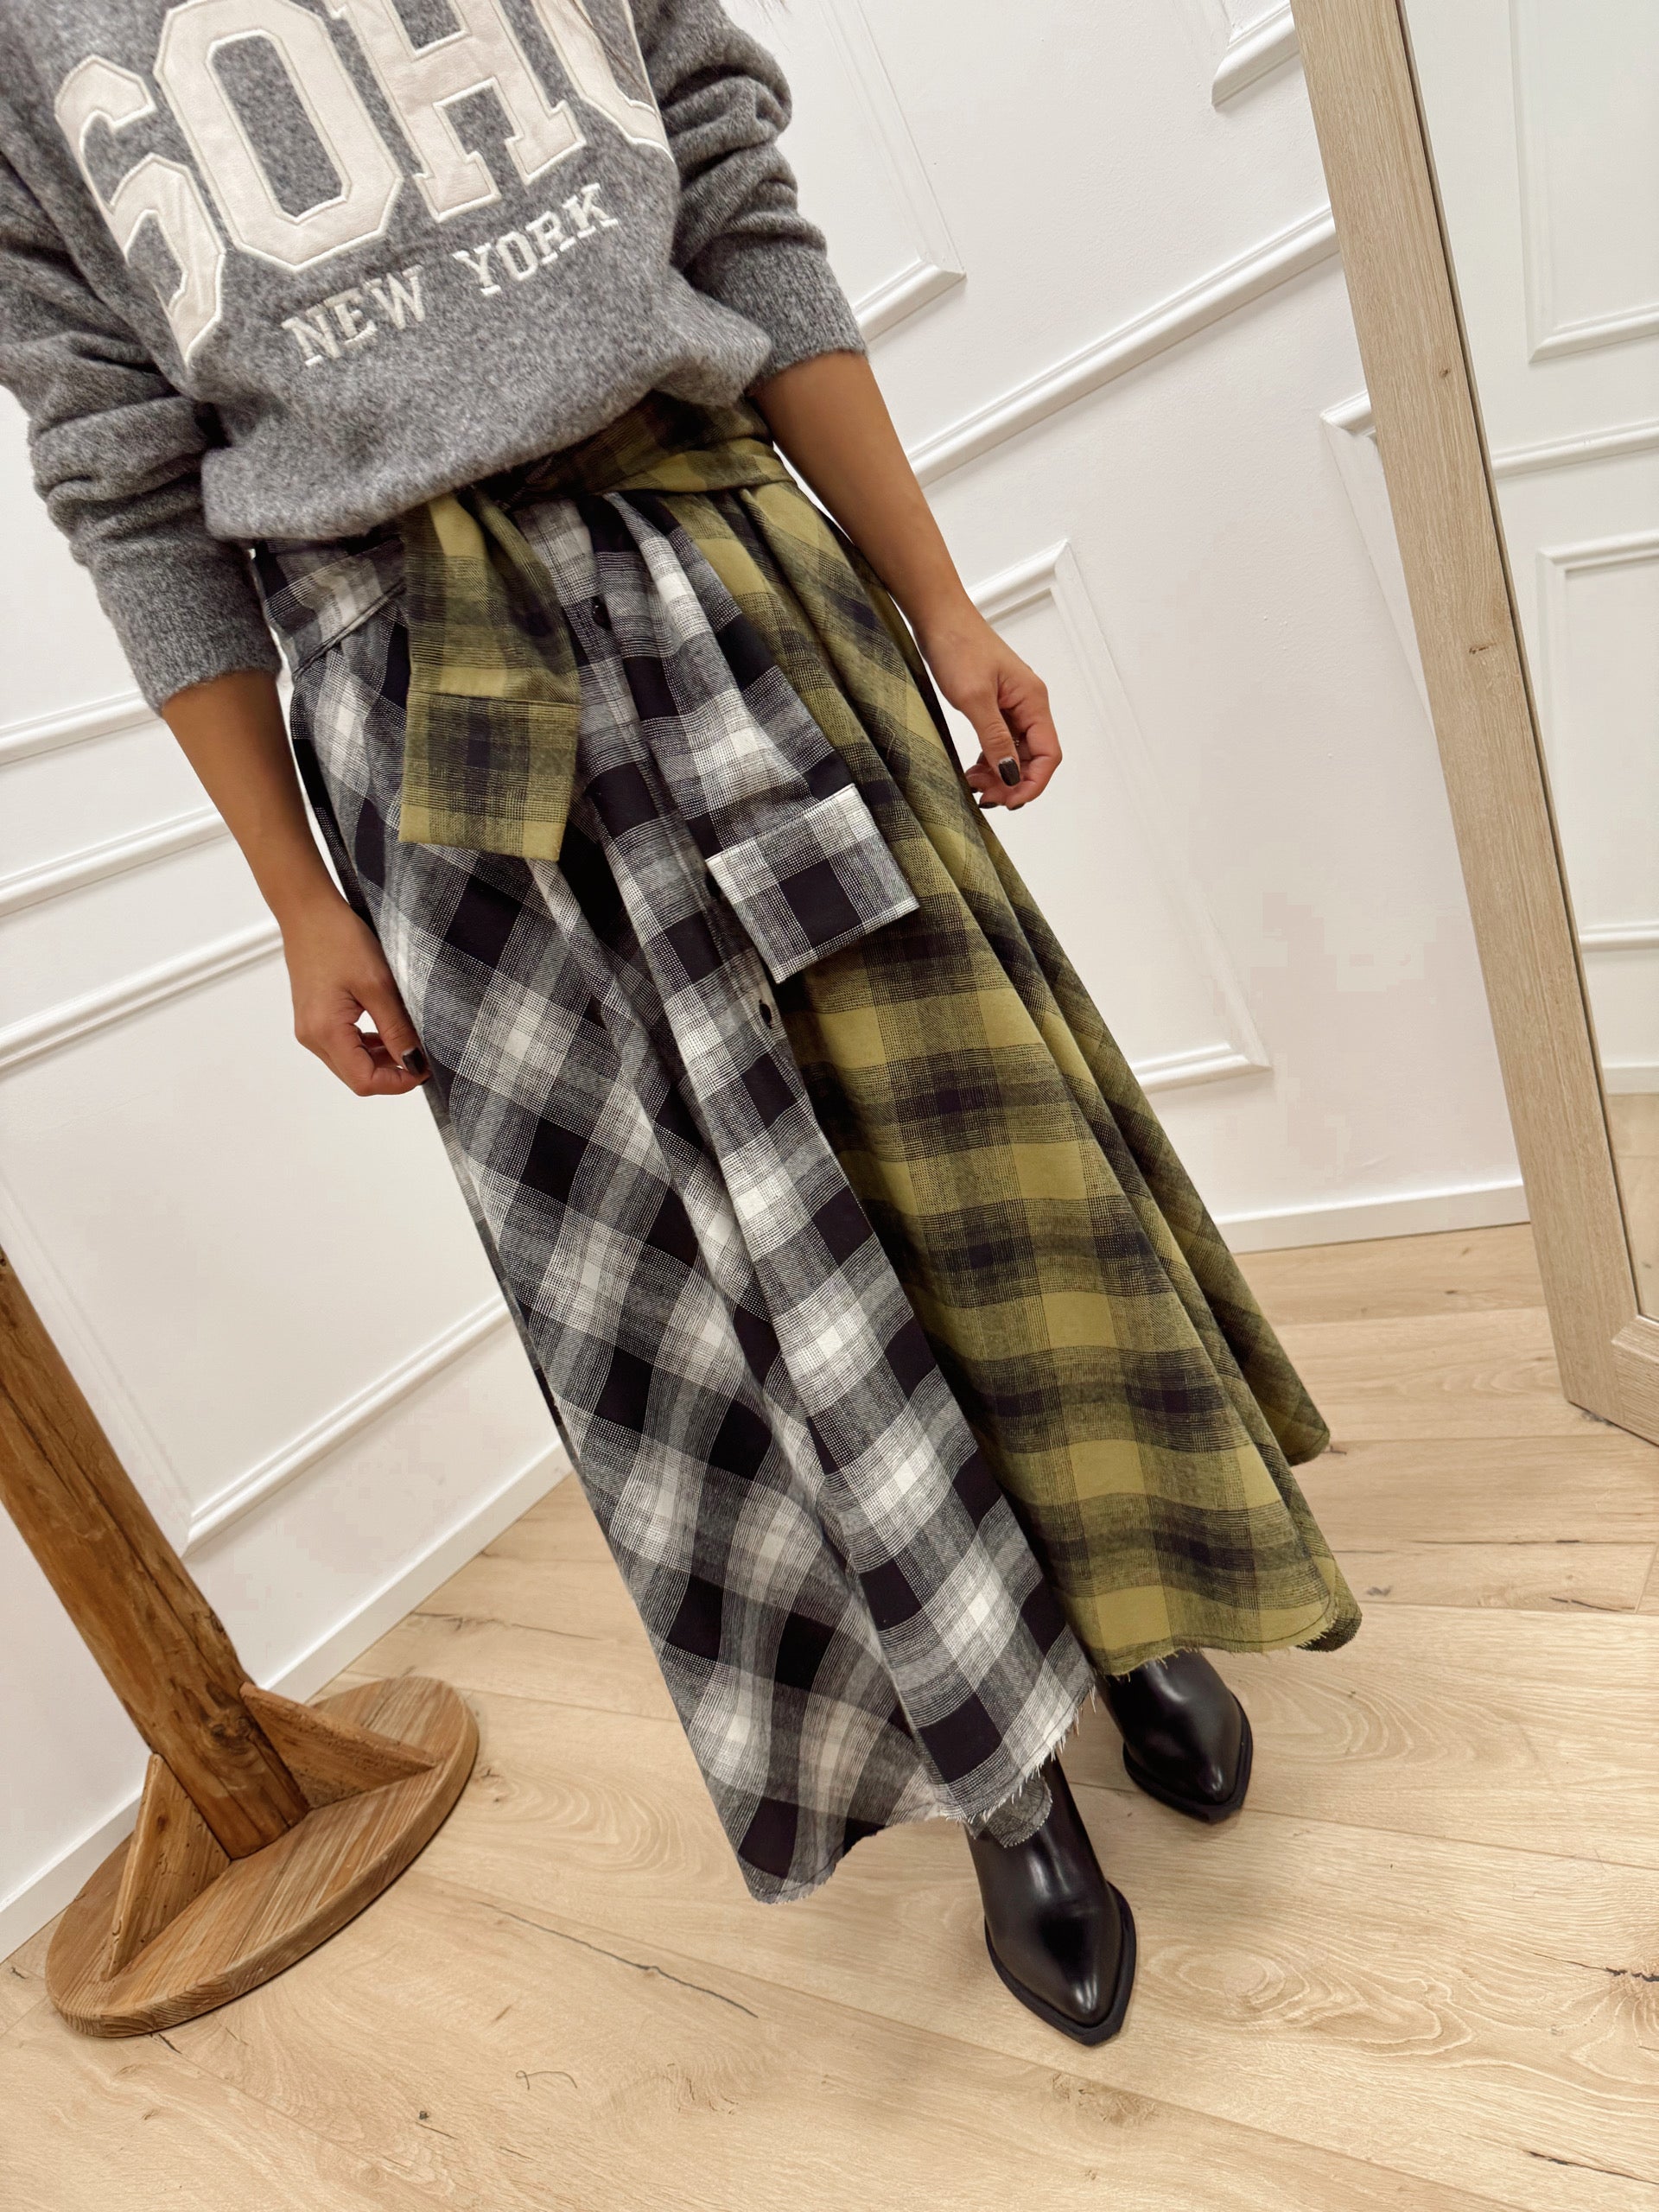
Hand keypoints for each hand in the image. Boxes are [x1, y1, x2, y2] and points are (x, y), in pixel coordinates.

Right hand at [281, 890, 428, 1097]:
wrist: (308, 912)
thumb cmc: (337, 938)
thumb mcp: (378, 985)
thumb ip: (397, 1028)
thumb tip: (413, 1060)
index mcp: (325, 1031)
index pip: (364, 1081)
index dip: (397, 1083)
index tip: (423, 1068)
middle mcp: (312, 1036)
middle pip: (356, 1078)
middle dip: (391, 1073)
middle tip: (420, 1054)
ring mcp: (310, 1029)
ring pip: (351, 1064)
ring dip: (380, 1060)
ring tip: (405, 1039)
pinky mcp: (314, 1019)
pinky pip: (343, 1046)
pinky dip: (367, 1046)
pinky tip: (385, 1030)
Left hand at [914, 604, 1061, 809]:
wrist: (939, 617)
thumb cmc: (958, 645)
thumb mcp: (975, 699)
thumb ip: (995, 739)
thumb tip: (1011, 774)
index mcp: (1033, 701)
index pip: (1048, 754)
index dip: (1032, 783)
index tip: (1009, 801)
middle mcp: (1029, 704)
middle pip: (1033, 758)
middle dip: (1013, 782)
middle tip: (985, 796)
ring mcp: (1012, 704)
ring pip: (1016, 752)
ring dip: (1000, 774)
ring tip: (975, 784)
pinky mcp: (995, 704)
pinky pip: (1001, 741)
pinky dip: (990, 759)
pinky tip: (974, 769)